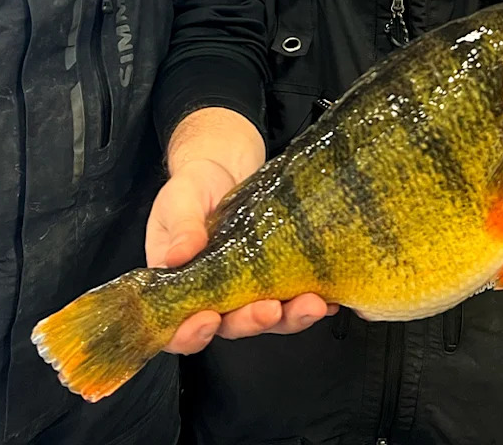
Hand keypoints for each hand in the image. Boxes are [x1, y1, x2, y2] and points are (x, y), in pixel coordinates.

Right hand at [145, 157, 336, 354]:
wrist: (225, 168)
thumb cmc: (193, 188)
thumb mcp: (179, 202)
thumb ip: (181, 229)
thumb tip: (176, 257)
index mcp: (178, 288)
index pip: (177, 328)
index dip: (190, 334)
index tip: (209, 320)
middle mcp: (213, 299)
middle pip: (230, 327)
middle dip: (252, 322)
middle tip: (271, 310)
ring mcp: (246, 292)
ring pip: (267, 319)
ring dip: (290, 317)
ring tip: (312, 305)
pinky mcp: (274, 280)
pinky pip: (292, 300)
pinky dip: (311, 304)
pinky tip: (327, 299)